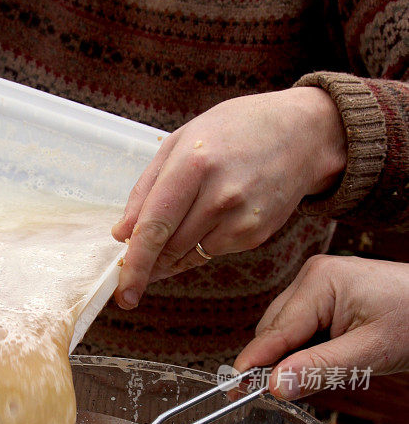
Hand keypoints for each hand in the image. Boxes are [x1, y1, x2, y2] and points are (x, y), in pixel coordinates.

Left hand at [112, 87, 346, 308]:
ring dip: (170, 256)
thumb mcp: (180, 142)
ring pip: (187, 255)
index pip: (154, 227)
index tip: (123, 291)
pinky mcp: (254, 234)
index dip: (135, 264)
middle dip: (147, 264)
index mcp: (193, 164)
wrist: (301, 134)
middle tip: (131, 273)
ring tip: (174, 232)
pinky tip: (207, 221)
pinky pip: (211, 253)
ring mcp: (241, 218)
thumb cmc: (234, 131)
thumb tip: (122, 233)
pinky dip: (198, 247)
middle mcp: (219, 195)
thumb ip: (146, 189)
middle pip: (169, 248)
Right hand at [234, 256, 408, 399]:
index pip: (274, 332)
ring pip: (284, 332)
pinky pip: (300, 328)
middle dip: (281, 362)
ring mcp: (316, 283)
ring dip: (297, 356)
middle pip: (273, 332)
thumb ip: (318, 370)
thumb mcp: (370, 352)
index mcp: (319, 282)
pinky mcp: (324, 294)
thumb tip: (274, 386)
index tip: (232, 390)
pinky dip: (308, 348)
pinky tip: (334, 354)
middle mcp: (311, 277)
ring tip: (335, 365)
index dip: (253, 365)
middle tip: (298, 389)